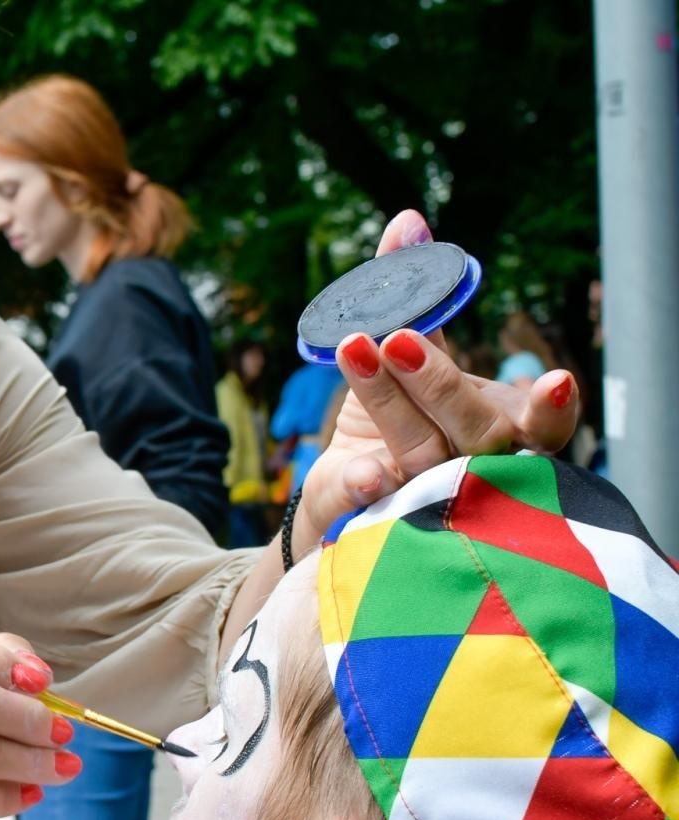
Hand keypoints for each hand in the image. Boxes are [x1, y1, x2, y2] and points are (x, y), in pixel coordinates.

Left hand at [299, 209, 579, 540]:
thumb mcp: (402, 353)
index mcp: (498, 429)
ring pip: (422, 453)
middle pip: (479, 435)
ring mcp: (430, 498)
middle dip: (443, 383)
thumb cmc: (393, 417)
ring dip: (390, 402)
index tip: (555, 380)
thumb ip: (410, 291)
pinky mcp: (381, 518)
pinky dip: (368, 480)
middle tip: (399, 338)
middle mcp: (476, 470)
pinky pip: (377, 500)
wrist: (343, 492)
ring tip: (359, 346)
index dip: (553, 408)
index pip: (543, 425)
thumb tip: (408, 220)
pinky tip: (357, 470)